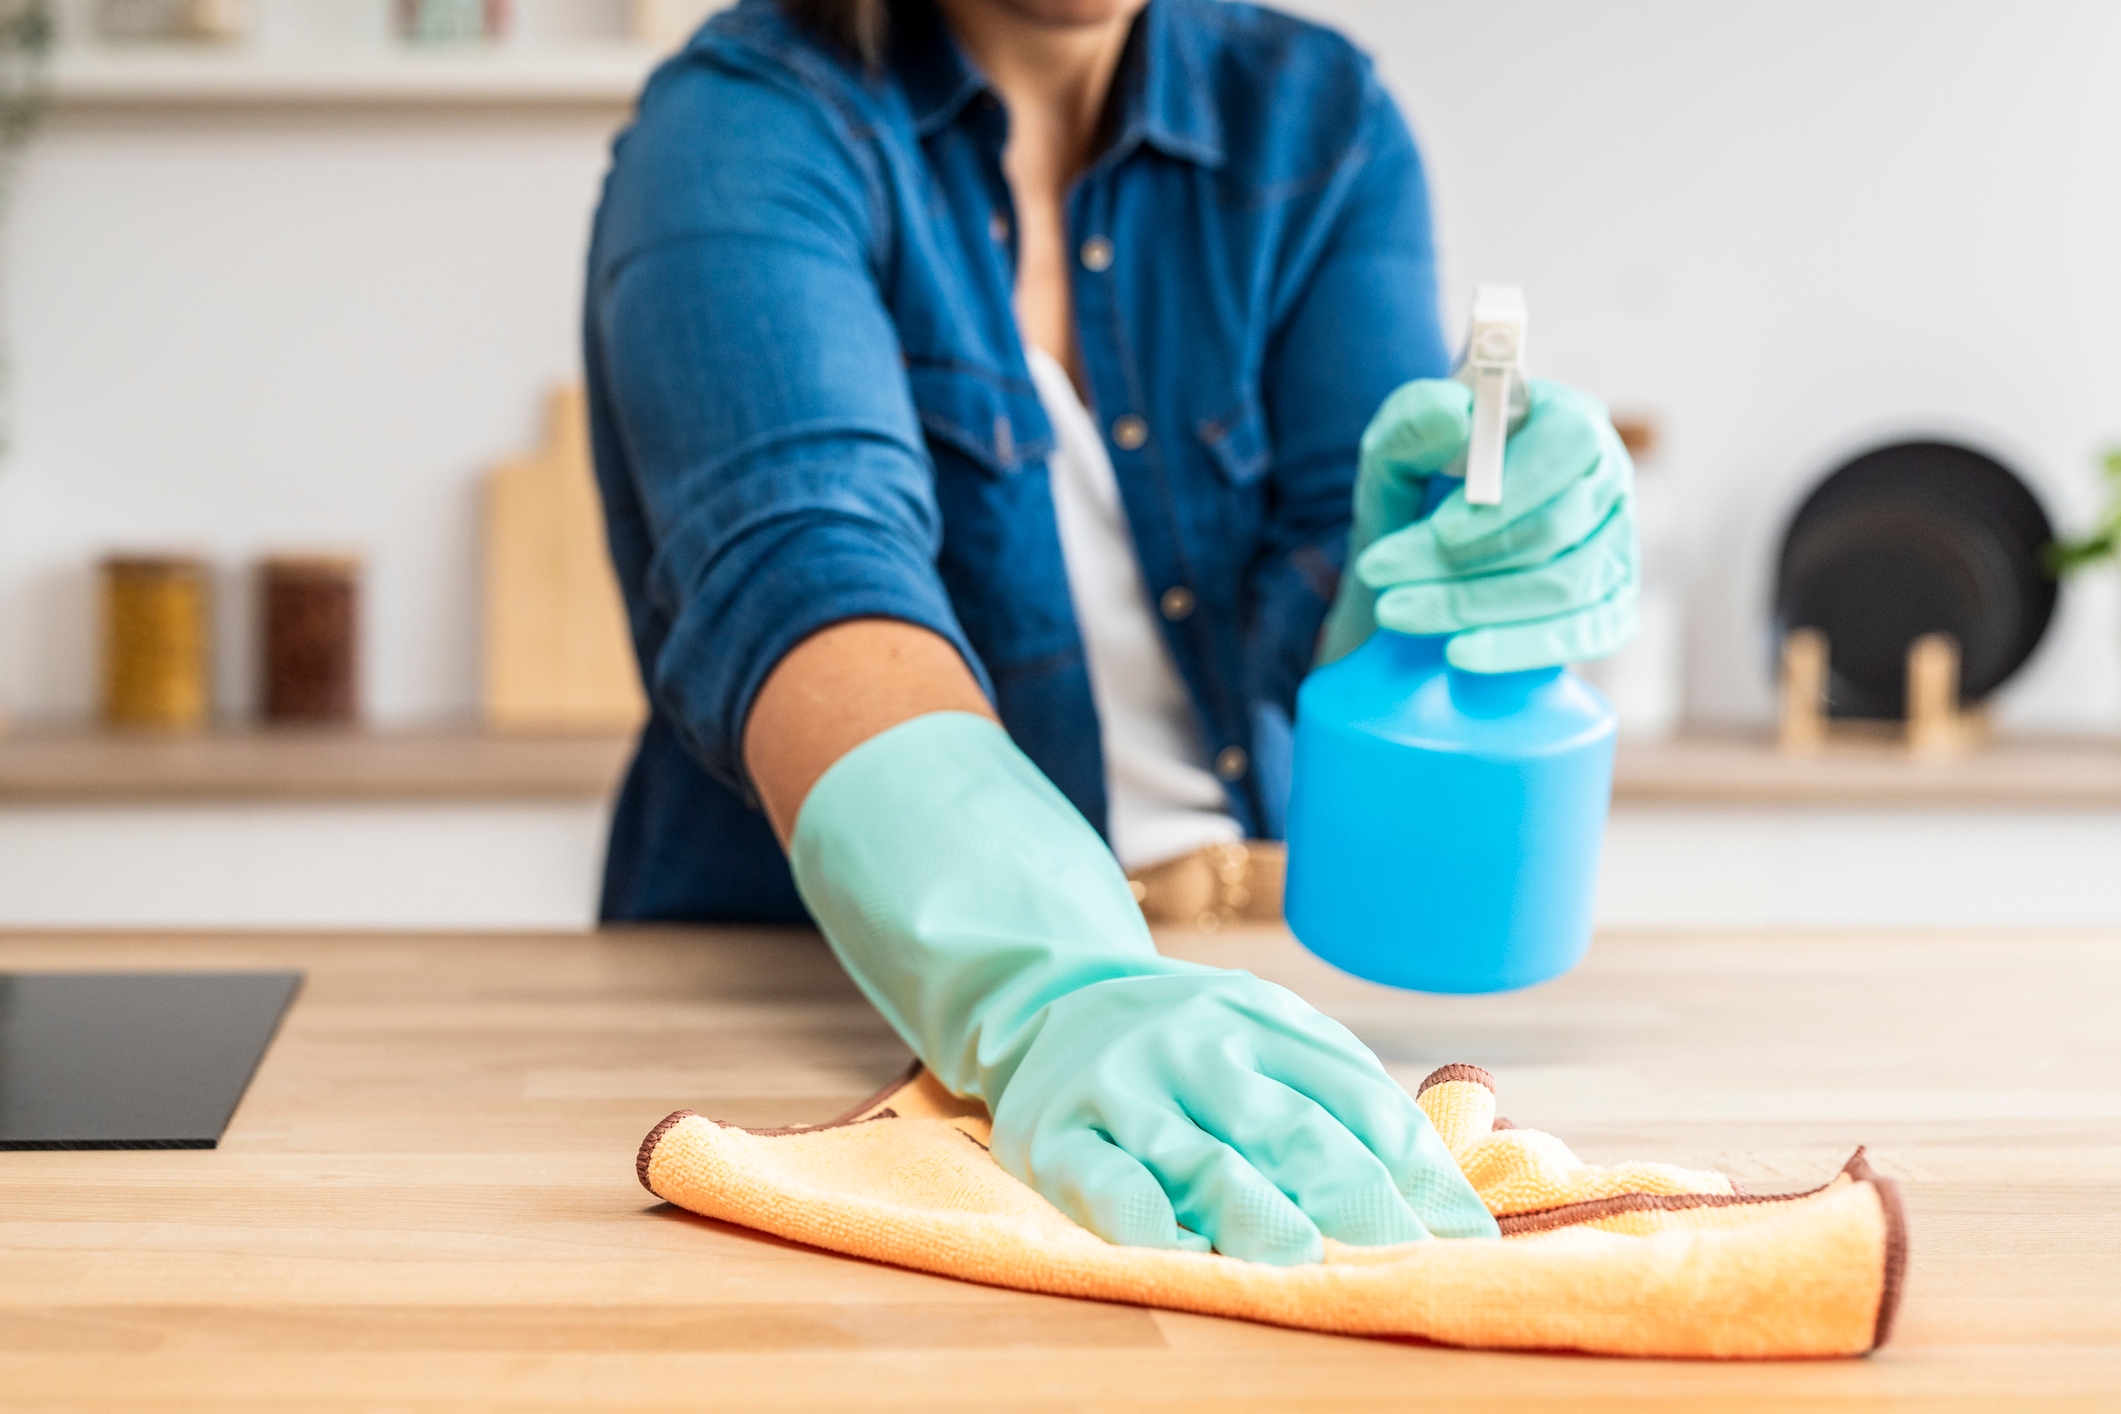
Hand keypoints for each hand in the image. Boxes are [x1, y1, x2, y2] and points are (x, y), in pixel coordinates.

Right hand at [790, 711, 1496, 1264]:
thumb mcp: (1266, 1038)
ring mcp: (1126, 1089)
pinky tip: (1174, 1250)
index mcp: (1267, 1022)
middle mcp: (1199, 1047)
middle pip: (1288, 1126)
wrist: (1047, 1000)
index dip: (1416, 1169)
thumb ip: (1341, 1098)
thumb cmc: (1191, 1047)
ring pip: (1198, 1154)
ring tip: (1301, 1255)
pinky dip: (1139, 1215)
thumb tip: (1446, 1194)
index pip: (1356, 1099)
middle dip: (1353, 1193)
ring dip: (1252, 1207)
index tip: (1465, 1238)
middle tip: (1404, 1255)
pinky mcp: (1058, 1134)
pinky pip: (1102, 1179)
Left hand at [1322, 378, 1638, 672]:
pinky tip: (1456, 651)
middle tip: (1380, 573)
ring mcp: (1617, 547)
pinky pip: (1584, 636)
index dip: (1512, 489)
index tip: (1441, 529)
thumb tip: (1453, 414)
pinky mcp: (1612, 609)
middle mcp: (1606, 481)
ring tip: (1394, 610)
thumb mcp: (1394, 452)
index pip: (1570, 442)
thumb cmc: (1417, 491)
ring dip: (1471, 603)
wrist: (1418, 564)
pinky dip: (1518, 647)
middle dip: (1463, 559)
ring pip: (1564, 585)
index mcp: (1566, 420)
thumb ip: (1410, 425)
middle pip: (1558, 525)